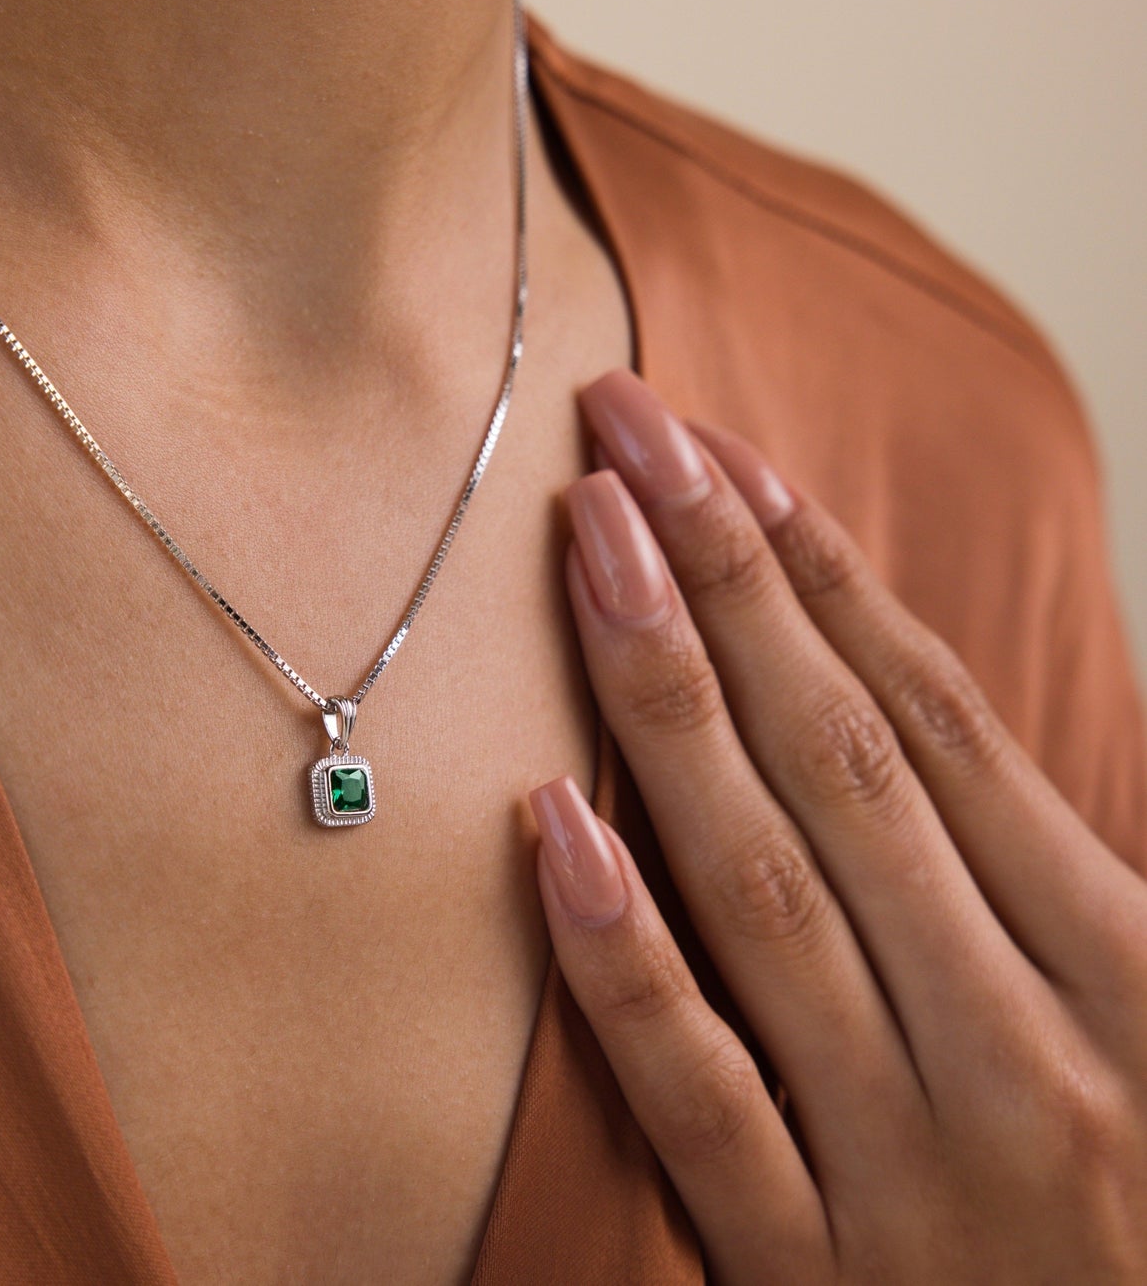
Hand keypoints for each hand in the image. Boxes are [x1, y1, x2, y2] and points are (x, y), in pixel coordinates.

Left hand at [530, 368, 1146, 1283]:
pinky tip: (548, 824)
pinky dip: (624, 958)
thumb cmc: (1135, 1197)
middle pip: (844, 761)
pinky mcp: (816, 1280)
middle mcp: (1030, 1053)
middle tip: (628, 435)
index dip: (823, 574)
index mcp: (1128, 971)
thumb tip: (917, 698)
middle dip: (726, 579)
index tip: (722, 457)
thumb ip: (1049, 881)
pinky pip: (702, 1098)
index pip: (940, 722)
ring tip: (587, 548)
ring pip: (766, 889)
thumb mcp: (1141, 1016)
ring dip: (667, 698)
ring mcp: (919, 1171)